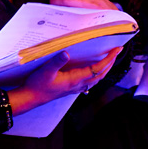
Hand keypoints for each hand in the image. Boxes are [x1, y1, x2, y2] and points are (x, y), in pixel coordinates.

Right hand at [7, 47, 121, 113]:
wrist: (30, 98)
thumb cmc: (37, 85)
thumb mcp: (45, 71)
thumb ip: (56, 62)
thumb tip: (67, 52)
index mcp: (74, 79)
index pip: (97, 69)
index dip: (108, 59)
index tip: (116, 50)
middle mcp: (78, 85)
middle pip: (100, 74)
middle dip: (110, 63)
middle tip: (117, 51)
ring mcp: (75, 88)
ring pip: (96, 79)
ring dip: (105, 69)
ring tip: (109, 59)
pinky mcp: (71, 89)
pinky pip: (89, 82)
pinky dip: (96, 75)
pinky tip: (94, 71)